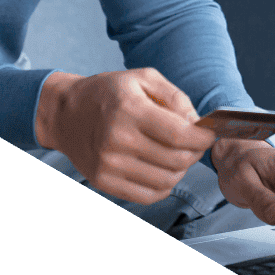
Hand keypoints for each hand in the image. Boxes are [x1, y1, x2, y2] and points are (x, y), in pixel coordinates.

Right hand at [35, 69, 216, 204]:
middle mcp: (117, 140)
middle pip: (176, 160)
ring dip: (180, 170)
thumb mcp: (142, 78)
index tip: (209, 134)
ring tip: (174, 154)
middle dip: (194, 153)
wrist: (65, 113)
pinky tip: (159, 168)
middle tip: (193, 143)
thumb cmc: (106, 93)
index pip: (179, 135)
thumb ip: (175, 97)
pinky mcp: (104, 182)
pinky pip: (149, 195)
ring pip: (166, 181)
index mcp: (128, 110)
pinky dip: (163, 185)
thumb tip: (197, 124)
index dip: (202, 138)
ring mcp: (109, 165)